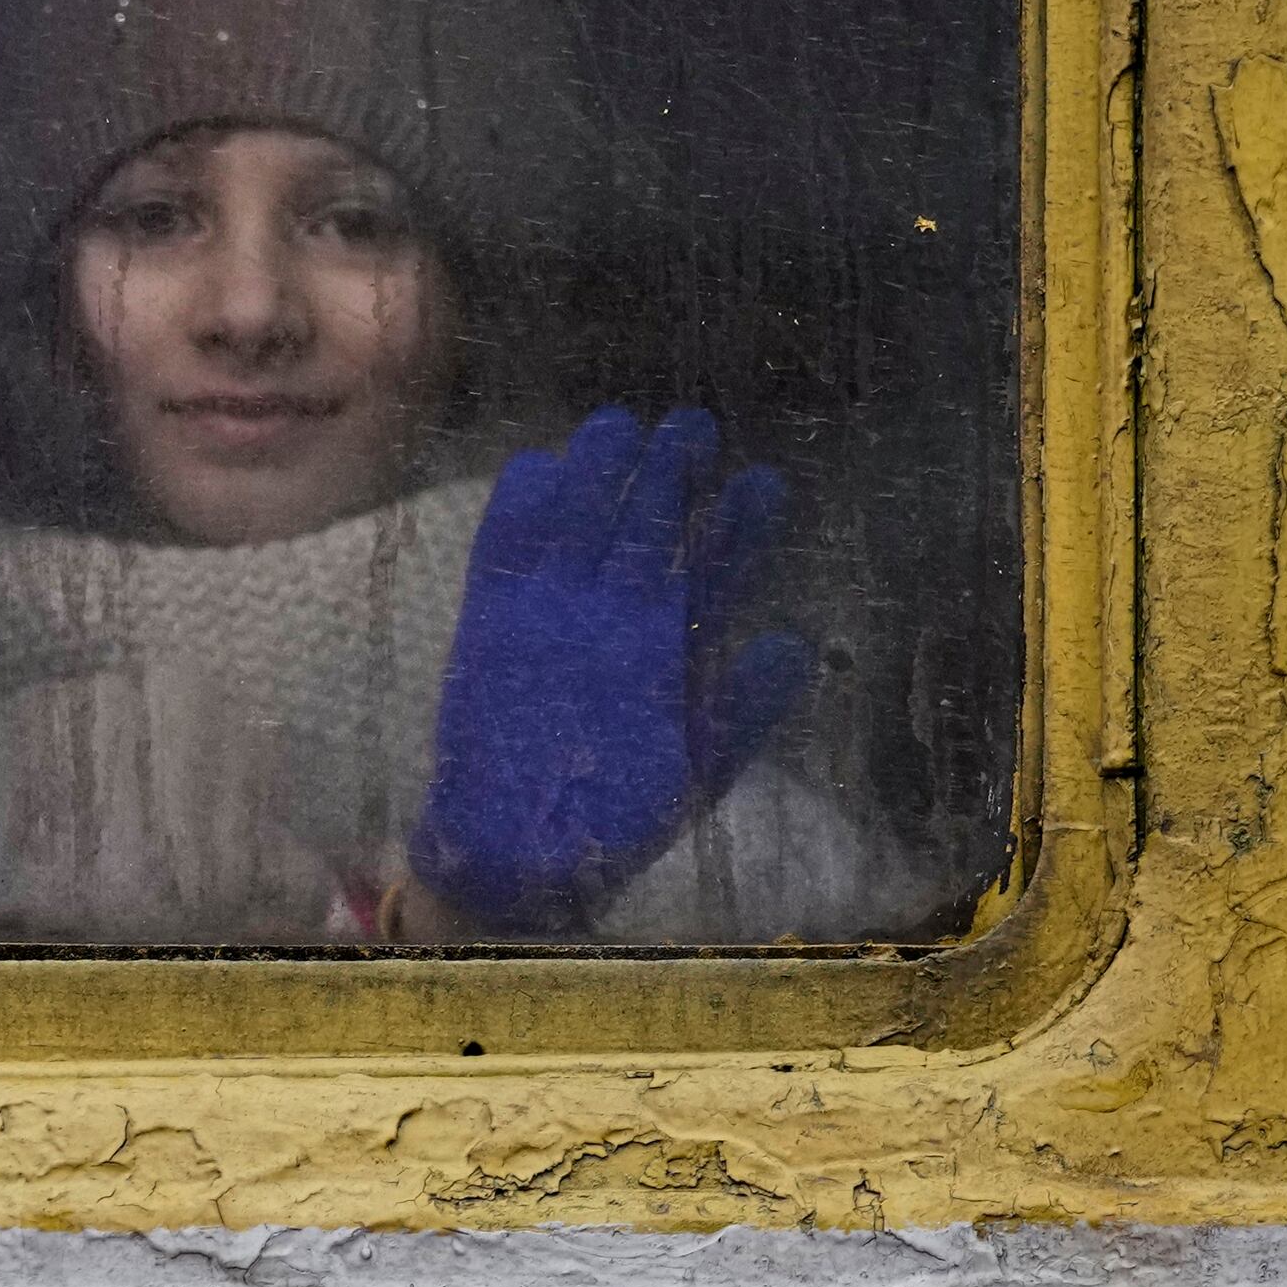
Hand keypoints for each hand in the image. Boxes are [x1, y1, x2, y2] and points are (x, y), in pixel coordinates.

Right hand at [413, 406, 814, 924]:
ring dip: (598, 479)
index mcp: (673, 644)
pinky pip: (504, 554)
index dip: (738, 530)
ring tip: (623, 428)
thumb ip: (743, 707)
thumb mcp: (702, 768)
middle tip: (695, 428)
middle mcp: (617, 614)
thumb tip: (793, 645)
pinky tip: (537, 468)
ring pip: (582, 525)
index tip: (764, 485)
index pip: (712, 571)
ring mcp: (555, 611)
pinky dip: (516, 516)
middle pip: (648, 530)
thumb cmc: (620, 817)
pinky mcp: (493, 619)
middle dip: (672, 479)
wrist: (524, 859)